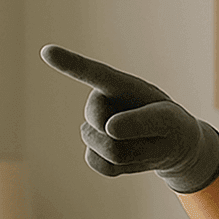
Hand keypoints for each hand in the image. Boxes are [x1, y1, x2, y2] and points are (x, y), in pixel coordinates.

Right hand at [40, 44, 218, 193]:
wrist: (172, 146)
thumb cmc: (172, 125)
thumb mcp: (170, 120)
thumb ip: (145, 121)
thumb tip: (109, 128)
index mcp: (119, 85)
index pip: (93, 73)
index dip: (69, 62)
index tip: (46, 51)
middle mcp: (100, 102)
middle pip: (100, 124)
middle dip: (128, 133)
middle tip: (152, 132)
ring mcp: (93, 128)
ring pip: (107, 149)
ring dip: (133, 153)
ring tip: (144, 143)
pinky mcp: (93, 151)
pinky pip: (101, 165)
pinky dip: (122, 168)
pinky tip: (132, 156)